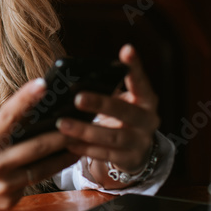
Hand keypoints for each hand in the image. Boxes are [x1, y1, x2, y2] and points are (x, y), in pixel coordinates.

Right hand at [0, 79, 79, 210]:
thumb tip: (26, 115)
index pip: (8, 115)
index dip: (25, 98)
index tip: (42, 84)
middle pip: (37, 147)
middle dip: (62, 136)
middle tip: (80, 125)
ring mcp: (3, 185)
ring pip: (43, 169)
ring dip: (63, 157)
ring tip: (79, 147)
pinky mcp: (9, 201)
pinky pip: (30, 184)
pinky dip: (40, 175)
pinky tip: (51, 167)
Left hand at [54, 44, 159, 187]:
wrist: (137, 150)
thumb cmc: (123, 116)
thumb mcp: (123, 99)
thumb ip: (110, 87)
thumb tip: (76, 71)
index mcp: (146, 99)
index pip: (141, 81)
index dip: (135, 67)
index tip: (126, 50)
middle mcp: (148, 120)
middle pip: (125, 111)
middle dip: (100, 104)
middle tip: (78, 98)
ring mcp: (140, 142)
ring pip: (112, 137)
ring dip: (85, 130)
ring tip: (62, 123)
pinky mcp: (129, 160)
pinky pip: (105, 155)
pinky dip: (85, 149)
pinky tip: (68, 142)